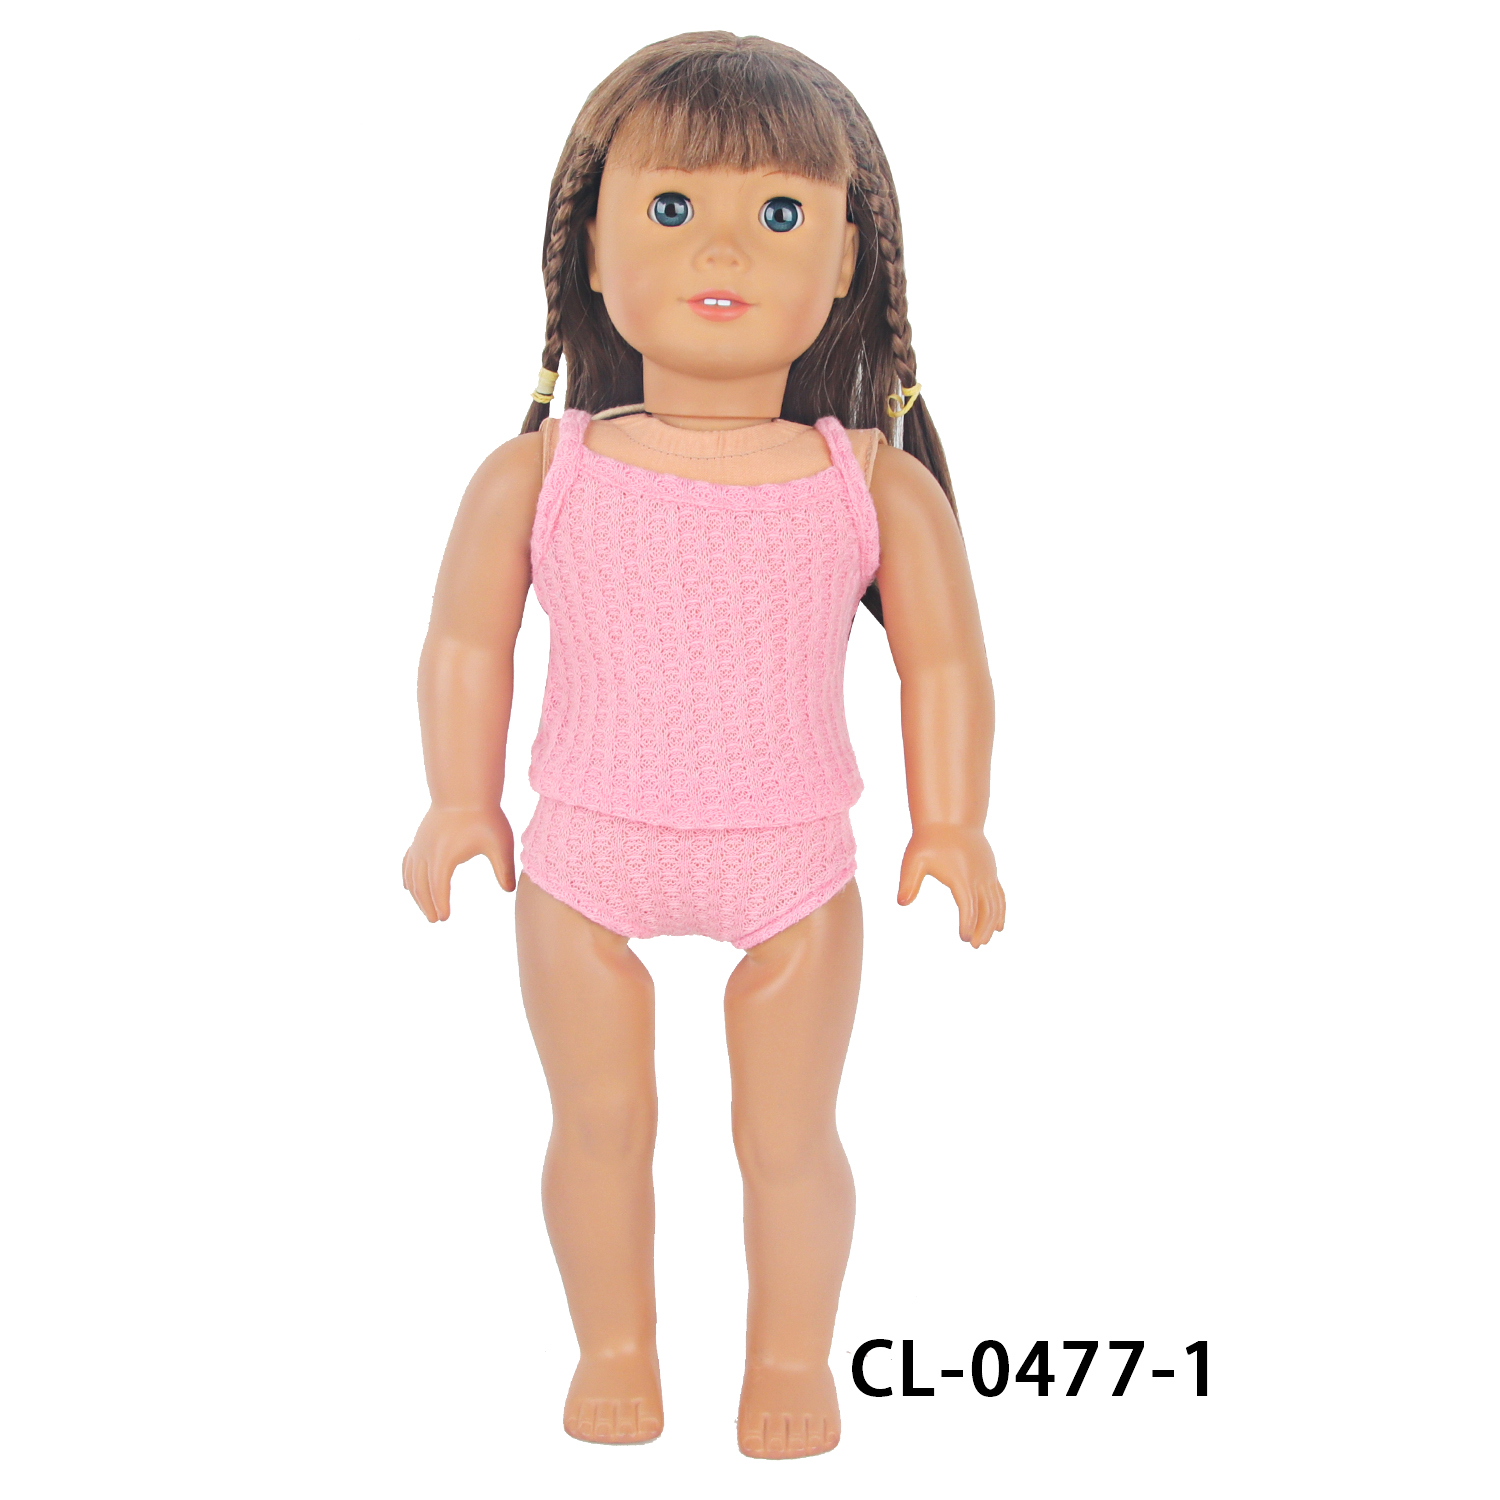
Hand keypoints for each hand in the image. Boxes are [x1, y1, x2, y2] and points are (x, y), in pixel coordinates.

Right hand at [402, 805, 514, 921]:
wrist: (464, 790)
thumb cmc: (484, 816)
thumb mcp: (499, 844)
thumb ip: (504, 868)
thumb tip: (509, 890)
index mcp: (445, 856)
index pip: (439, 887)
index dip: (440, 904)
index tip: (444, 918)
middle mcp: (427, 852)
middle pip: (421, 885)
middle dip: (426, 904)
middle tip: (435, 919)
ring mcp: (420, 844)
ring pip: (411, 876)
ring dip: (417, 894)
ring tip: (426, 909)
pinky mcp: (419, 838)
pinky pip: (407, 862)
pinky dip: (407, 877)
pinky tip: (410, 887)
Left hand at [896, 823, 1005, 947]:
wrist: (951, 817)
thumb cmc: (929, 840)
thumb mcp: (914, 860)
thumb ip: (908, 882)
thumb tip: (902, 902)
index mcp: (961, 877)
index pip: (968, 907)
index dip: (968, 925)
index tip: (965, 939)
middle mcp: (978, 877)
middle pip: (986, 909)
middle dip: (982, 929)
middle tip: (975, 946)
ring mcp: (987, 873)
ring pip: (996, 903)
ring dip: (993, 923)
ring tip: (986, 940)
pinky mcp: (989, 870)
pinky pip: (999, 894)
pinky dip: (1000, 910)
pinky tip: (998, 925)